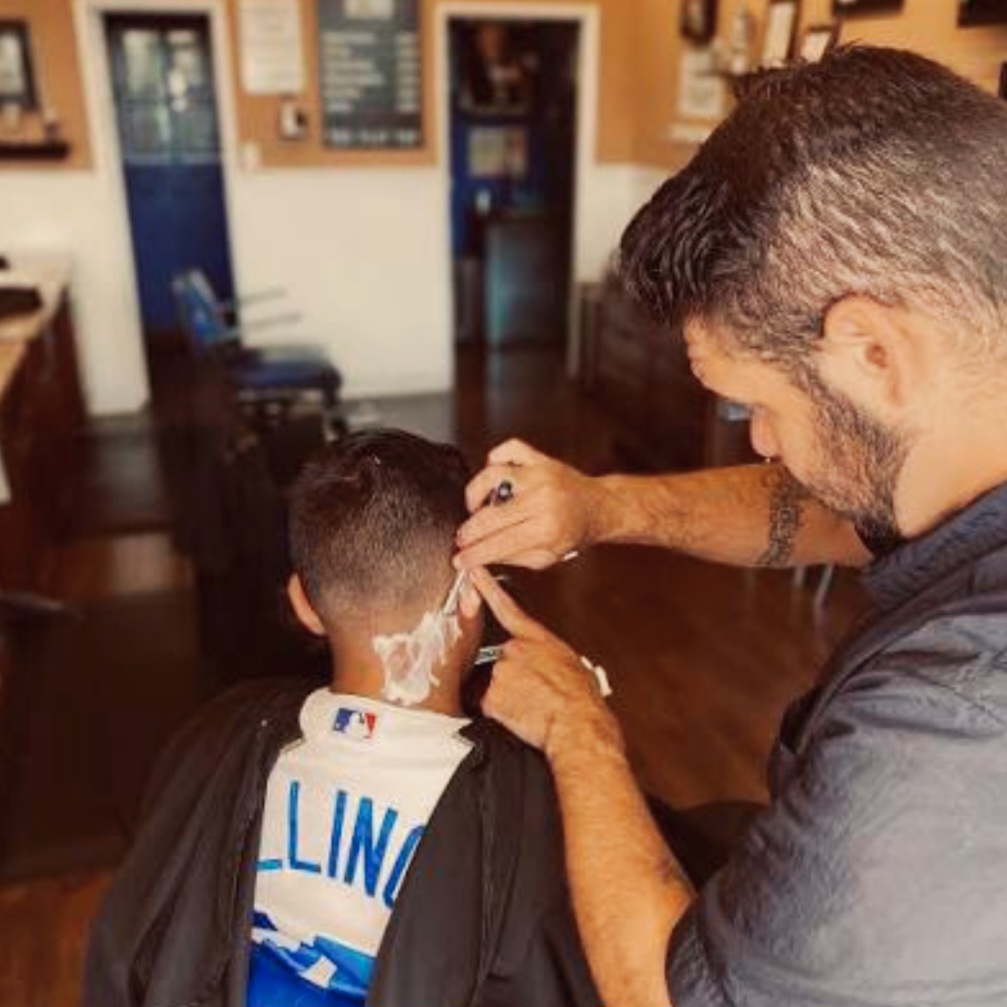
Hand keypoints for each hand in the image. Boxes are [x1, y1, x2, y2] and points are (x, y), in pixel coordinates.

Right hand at [455, 440, 604, 569]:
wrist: (599, 507)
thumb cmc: (572, 534)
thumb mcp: (546, 557)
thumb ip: (511, 557)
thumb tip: (478, 558)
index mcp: (547, 529)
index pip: (499, 544)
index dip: (474, 554)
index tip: (458, 560)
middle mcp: (543, 499)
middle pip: (491, 515)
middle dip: (469, 532)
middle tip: (461, 539)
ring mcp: (541, 475)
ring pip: (493, 476)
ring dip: (475, 494)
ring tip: (475, 508)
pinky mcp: (540, 458)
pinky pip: (508, 450)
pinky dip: (495, 459)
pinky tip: (494, 478)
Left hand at [470, 567, 621, 758]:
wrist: (576, 722)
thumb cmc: (581, 697)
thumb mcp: (572, 662)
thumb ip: (549, 654)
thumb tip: (546, 663)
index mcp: (537, 639)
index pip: (507, 608)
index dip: (488, 588)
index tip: (474, 573)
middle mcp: (515, 650)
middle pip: (503, 661)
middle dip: (515, 677)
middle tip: (536, 693)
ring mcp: (500, 672)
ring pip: (496, 685)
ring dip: (511, 696)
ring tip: (534, 706)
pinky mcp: (490, 697)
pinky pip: (492, 706)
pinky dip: (505, 713)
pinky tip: (524, 716)